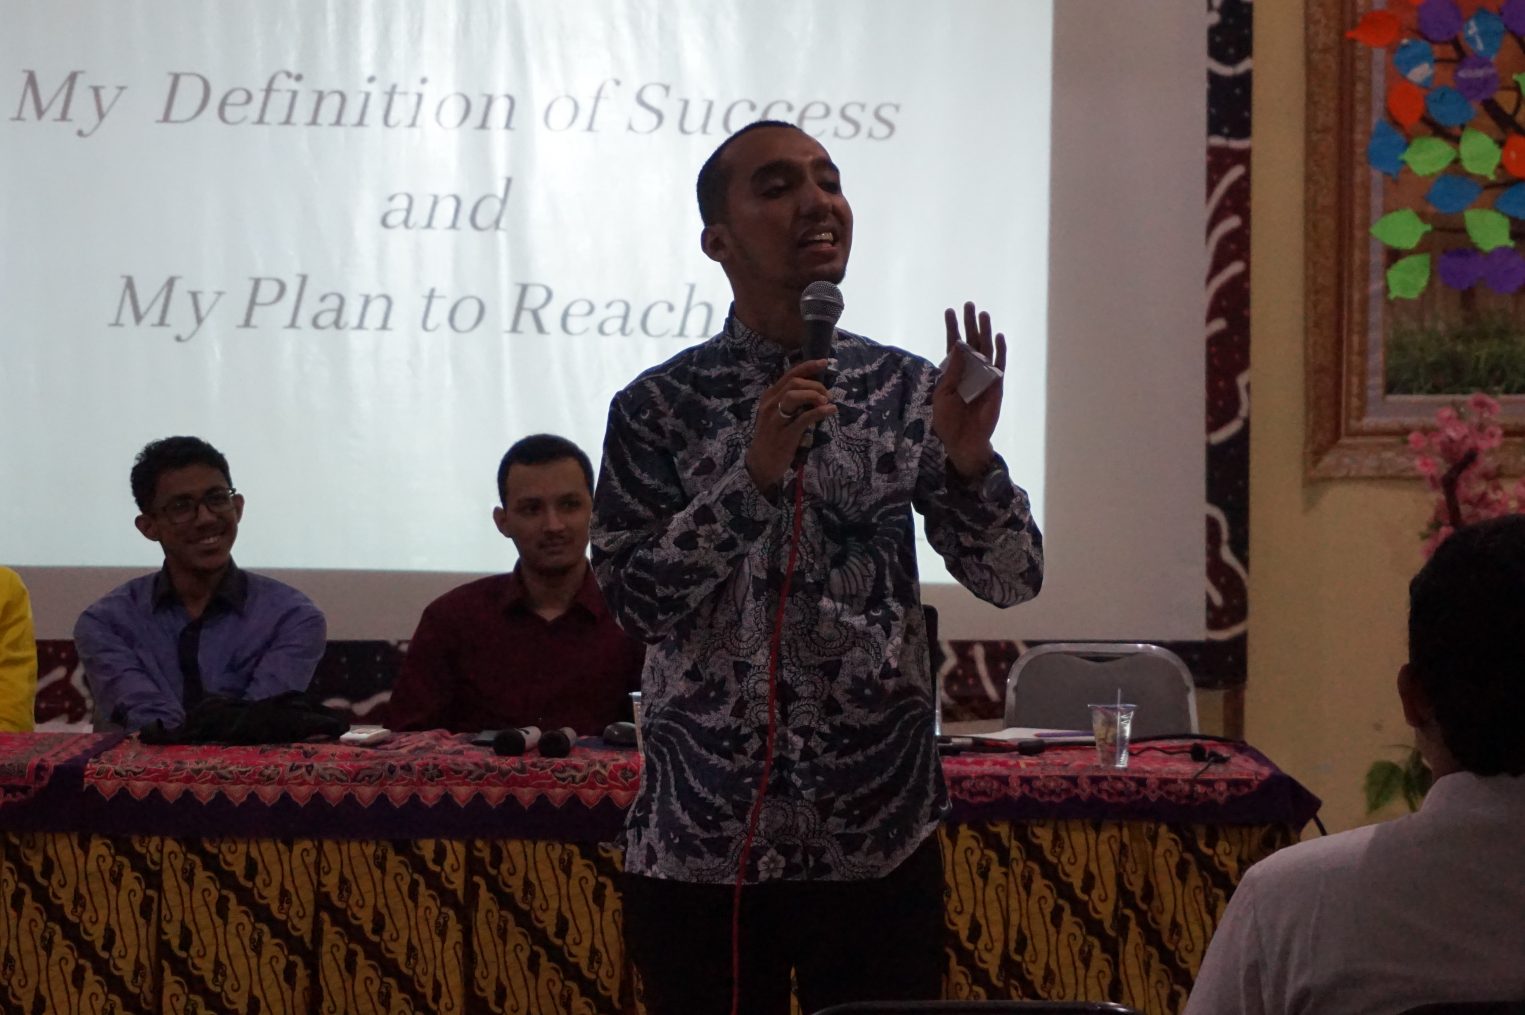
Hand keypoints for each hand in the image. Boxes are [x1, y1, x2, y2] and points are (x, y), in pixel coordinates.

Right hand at [746, 359, 835, 492]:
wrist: (761, 463)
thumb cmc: (772, 437)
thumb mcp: (776, 414)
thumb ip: (790, 400)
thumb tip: (813, 388)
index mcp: (769, 397)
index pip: (789, 374)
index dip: (808, 366)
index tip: (825, 362)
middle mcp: (770, 404)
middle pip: (794, 383)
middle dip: (815, 384)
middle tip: (827, 394)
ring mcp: (776, 419)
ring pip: (794, 395)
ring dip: (814, 394)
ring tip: (826, 401)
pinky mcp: (785, 434)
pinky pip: (804, 417)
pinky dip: (819, 412)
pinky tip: (829, 410)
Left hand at [933, 301, 1005, 478]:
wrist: (962, 441)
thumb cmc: (948, 420)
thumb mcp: (943, 394)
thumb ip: (951, 371)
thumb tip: (957, 346)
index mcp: (954, 372)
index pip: (954, 345)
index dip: (952, 328)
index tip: (949, 311)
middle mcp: (970, 371)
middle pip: (972, 342)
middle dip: (970, 323)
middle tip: (969, 304)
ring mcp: (984, 377)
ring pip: (986, 349)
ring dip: (985, 331)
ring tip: (983, 314)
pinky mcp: (995, 386)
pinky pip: (999, 365)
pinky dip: (1000, 351)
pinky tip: (999, 336)